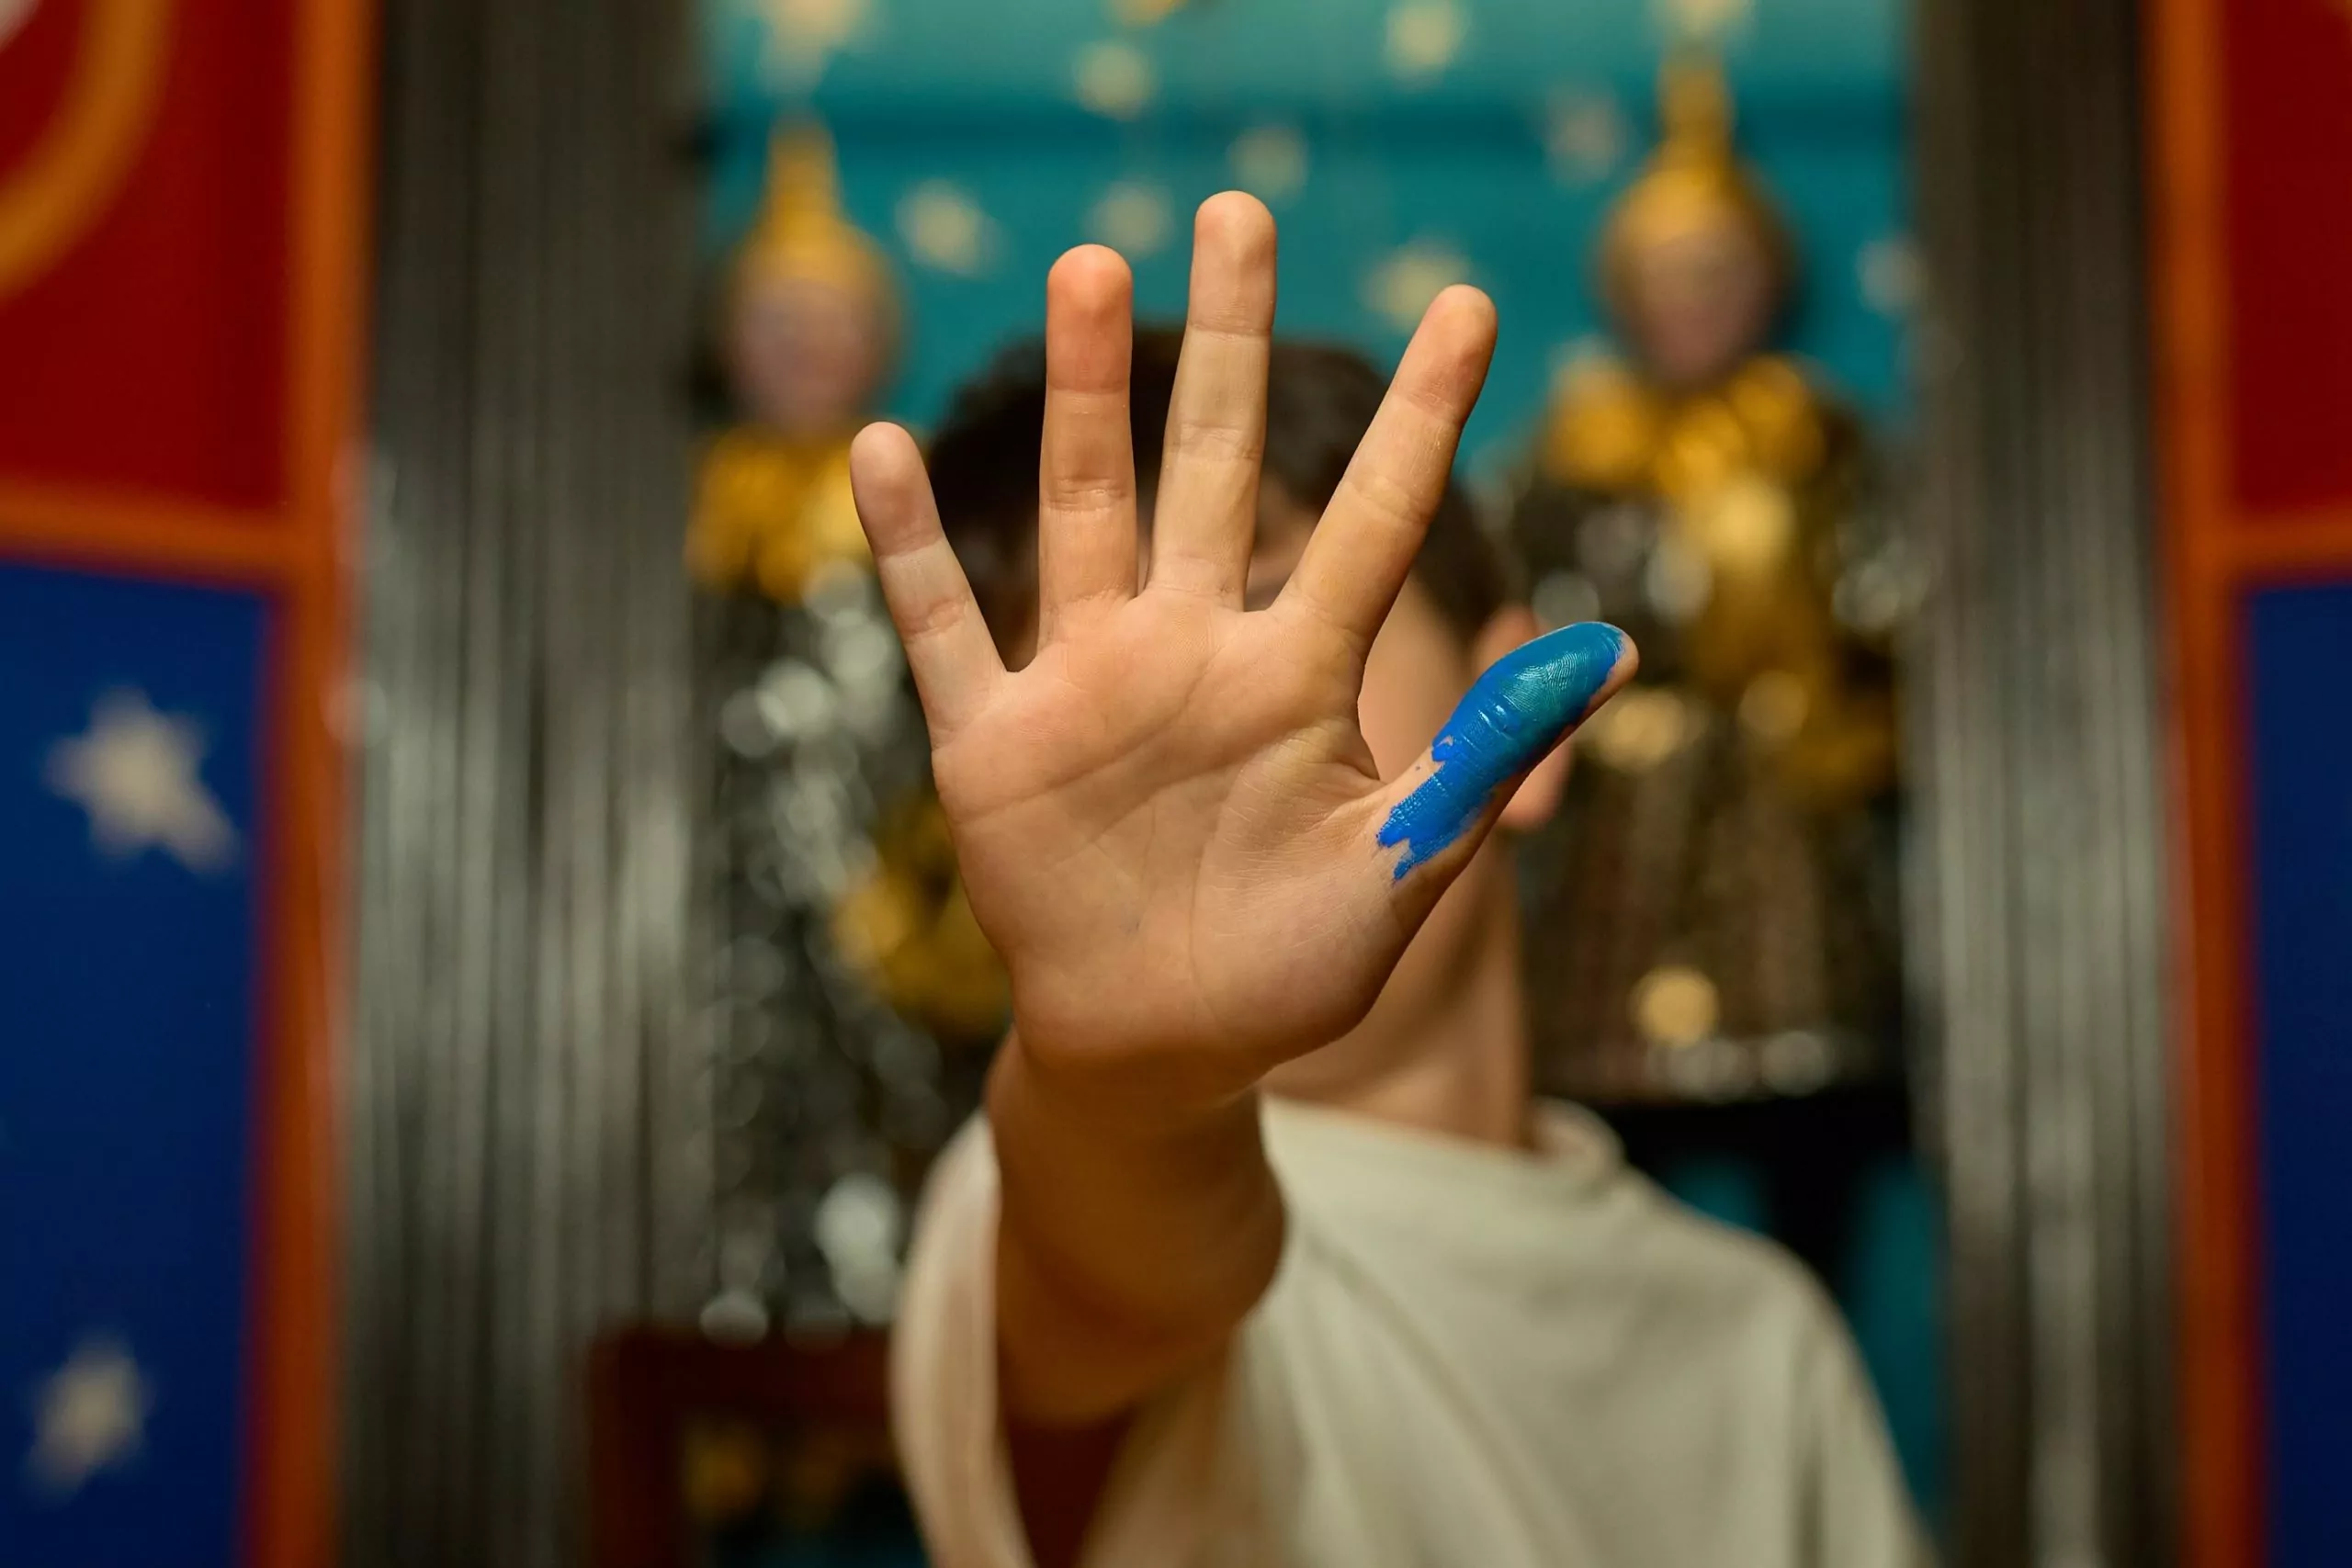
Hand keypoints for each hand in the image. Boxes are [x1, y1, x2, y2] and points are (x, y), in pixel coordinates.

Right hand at [848, 194, 1632, 1111]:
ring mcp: (1087, 685)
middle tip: (1241, 210)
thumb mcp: (1397, 870)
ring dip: (1080, 395)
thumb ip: (1479, 757)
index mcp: (1299, 676)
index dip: (1422, 418)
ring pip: (1084, 510)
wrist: (1160, 1051)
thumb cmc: (1287, 968)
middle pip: (1211, 465)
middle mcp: (1192, 650)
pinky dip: (909, 547)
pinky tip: (879, 449)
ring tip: (1088, 266)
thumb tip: (1614, 653)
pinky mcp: (992, 742)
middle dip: (1226, 342)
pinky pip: (942, 626)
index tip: (1470, 305)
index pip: (1372, 520)